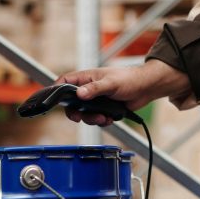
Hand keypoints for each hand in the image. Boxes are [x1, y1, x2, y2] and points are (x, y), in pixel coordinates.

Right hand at [57, 59, 190, 125]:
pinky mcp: (104, 109)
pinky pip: (96, 119)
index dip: (56, 91)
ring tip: (103, 118)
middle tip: (79, 118)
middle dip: (75, 113)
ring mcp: (96, 99)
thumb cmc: (129, 79)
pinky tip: (110, 119)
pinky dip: (101, 121)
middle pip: (71, 103)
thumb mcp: (111, 83)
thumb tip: (79, 94)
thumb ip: (94, 89)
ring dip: (91, 119)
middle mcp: (89, 88)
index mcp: (86, 77)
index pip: (65, 82)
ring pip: (84, 113)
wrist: (146, 88)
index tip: (53, 102)